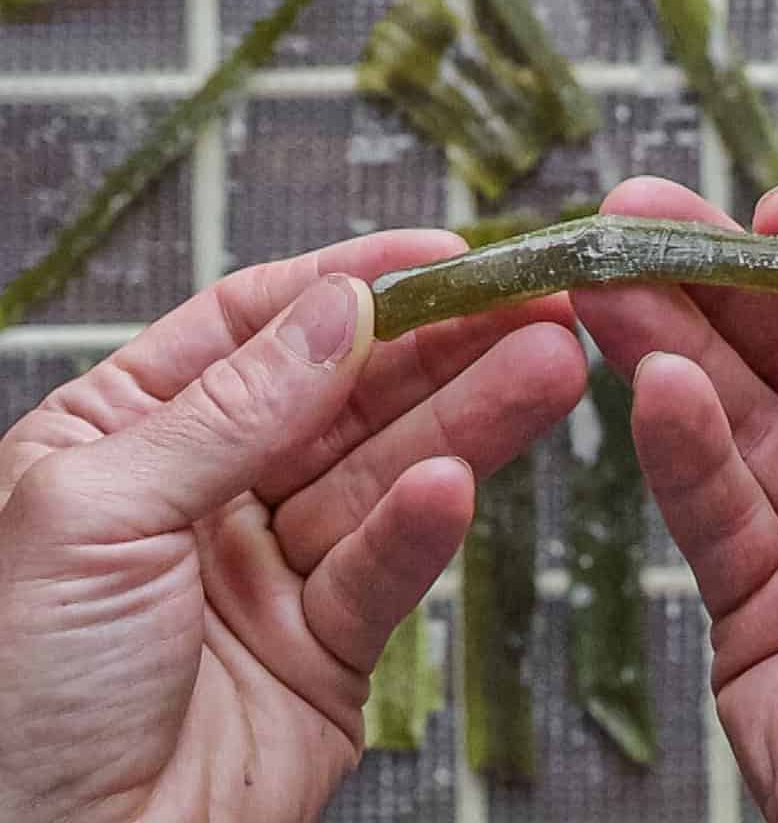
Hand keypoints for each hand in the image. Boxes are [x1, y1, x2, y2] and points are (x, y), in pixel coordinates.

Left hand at [0, 231, 585, 822]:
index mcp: (124, 434)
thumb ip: (228, 409)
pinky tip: (458, 485)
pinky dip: (421, 530)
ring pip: (382, 474)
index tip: (438, 256)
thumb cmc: (10, 700)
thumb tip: (337, 309)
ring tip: (545, 366)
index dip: (351, 280)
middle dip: (441, 344)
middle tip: (532, 303)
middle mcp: (205, 489)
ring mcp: (269, 567)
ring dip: (468, 418)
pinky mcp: (324, 647)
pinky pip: (380, 573)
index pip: (253, 324)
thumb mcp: (94, 514)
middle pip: (344, 393)